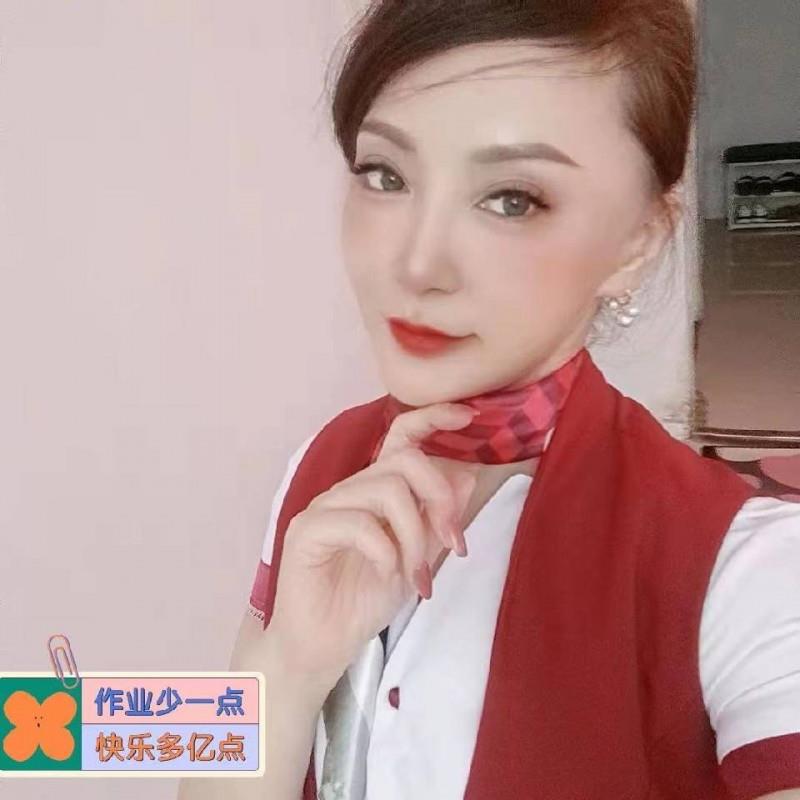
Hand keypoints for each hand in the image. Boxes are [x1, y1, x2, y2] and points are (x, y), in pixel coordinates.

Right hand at [266, 402, 478, 691]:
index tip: (468, 415)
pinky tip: (387, 576)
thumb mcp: (417, 559)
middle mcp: (350, 490)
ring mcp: (326, 508)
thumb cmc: (365, 600)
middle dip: (439, 499)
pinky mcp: (307, 532)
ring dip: (415, 536)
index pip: (400, 437)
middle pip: (404, 461)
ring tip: (416, 576)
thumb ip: (438, 520)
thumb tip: (468, 476)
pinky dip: (385, 552)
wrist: (323, 647)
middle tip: (453, 544)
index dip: (432, 418)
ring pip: (386, 490)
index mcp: (374, 490)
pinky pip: (358, 523)